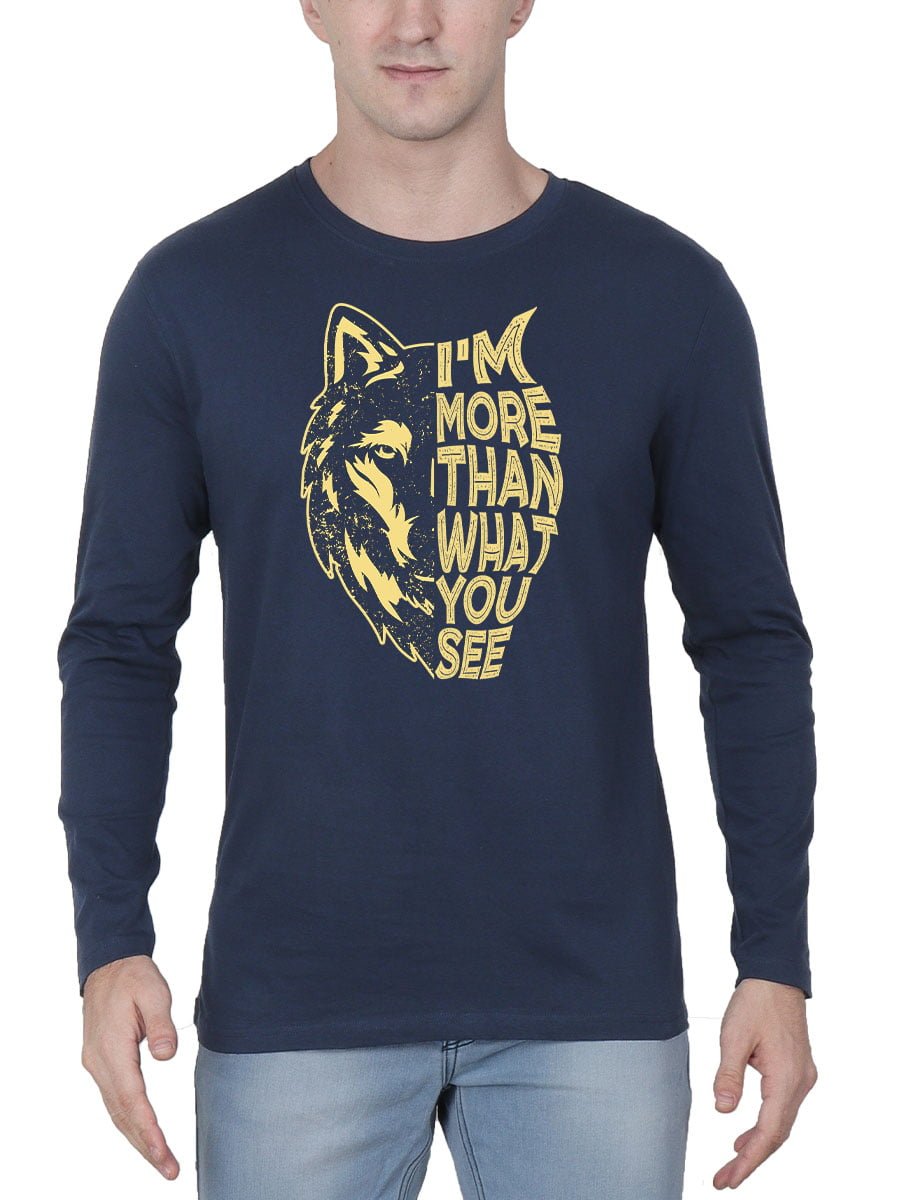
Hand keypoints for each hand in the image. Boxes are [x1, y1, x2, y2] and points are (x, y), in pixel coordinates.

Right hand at [80, 954, 179, 1180]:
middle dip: (145, 1145)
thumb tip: (167, 1056)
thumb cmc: (134, 977)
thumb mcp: (154, 992)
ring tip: (161, 1161)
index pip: (131, 1099)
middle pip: (122, 1114)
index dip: (148, 1129)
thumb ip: (161, 1024)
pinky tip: (143, 1134)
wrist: (109, 965)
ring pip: (117, 1111)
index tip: (163, 1152)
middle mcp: (99, 1063)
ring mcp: (97, 1065)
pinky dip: (129, 1122)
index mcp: (112, 1049)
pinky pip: (115, 1100)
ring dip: (137, 1138)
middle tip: (170, 1170)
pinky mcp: (101, 1063)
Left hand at [712, 977, 816, 1188]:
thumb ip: (728, 1075)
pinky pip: (782, 1108)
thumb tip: (724, 1111)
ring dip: (758, 1144)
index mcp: (786, 1077)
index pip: (769, 1132)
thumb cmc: (755, 1002)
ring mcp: (802, 1077)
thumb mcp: (733, 1036)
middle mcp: (800, 1082)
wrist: (775, 976)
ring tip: (732, 1163)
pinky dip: (765, 1125)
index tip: (729, 1178)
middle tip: (724, 1179)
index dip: (748, 1160)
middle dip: (751, 1159)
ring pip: (781, 1123)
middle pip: (777, 1134)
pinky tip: (746, 1134)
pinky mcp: (796, 1070)